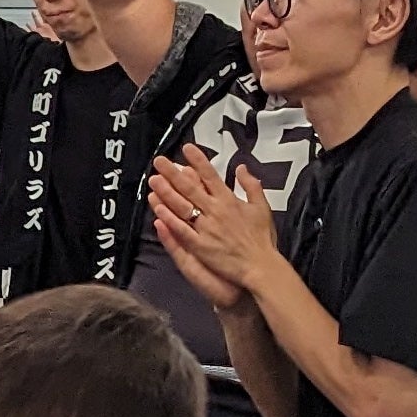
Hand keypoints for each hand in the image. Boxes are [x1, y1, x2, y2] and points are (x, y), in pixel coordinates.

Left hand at [149, 147, 284, 298]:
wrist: (261, 267)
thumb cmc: (262, 239)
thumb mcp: (262, 207)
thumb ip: (251, 185)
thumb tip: (242, 167)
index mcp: (230, 201)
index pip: (211, 176)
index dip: (197, 161)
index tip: (186, 149)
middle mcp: (215, 211)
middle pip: (190, 188)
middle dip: (173, 173)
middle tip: (159, 161)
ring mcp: (206, 228)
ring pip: (182, 206)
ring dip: (166, 192)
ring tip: (154, 180)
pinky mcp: (200, 246)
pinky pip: (181, 230)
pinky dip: (170, 219)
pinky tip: (158, 209)